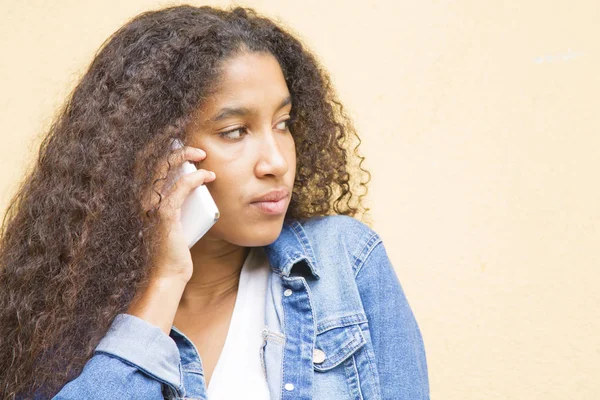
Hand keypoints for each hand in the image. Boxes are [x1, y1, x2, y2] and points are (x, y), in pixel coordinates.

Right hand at [142, 143, 214, 282]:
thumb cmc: (173, 249)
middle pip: (153, 160)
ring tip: (203, 155)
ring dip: (185, 156)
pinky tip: (207, 176)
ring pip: (165, 169)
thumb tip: (195, 184)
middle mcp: (141, 199)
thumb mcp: (174, 219)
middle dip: (174, 146)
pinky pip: (179, 188)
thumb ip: (177, 201)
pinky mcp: (163, 216)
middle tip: (196, 145)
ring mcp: (150, 206)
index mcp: (141, 198)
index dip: (158, 145)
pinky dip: (195, 178)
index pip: (145, 163)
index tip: (177, 136)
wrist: (167, 275)